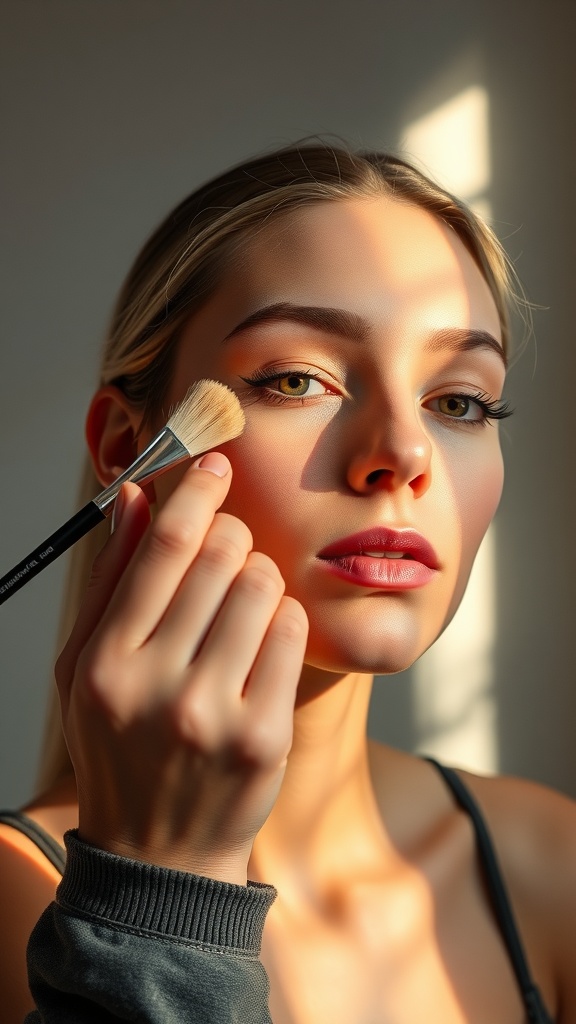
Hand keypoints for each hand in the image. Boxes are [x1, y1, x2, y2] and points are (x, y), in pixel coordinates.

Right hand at [55, 453, 307, 883]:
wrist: (159, 854)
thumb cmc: (120, 747)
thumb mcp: (87, 668)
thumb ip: (112, 580)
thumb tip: (138, 496)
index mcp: (106, 659)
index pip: (166, 543)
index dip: (199, 488)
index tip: (217, 463)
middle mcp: (156, 683)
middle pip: (223, 554)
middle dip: (234, 535)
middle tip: (230, 547)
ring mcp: (213, 713)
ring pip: (265, 585)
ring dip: (259, 578)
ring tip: (241, 606)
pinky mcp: (264, 735)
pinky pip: (292, 632)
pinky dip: (281, 621)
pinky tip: (261, 642)